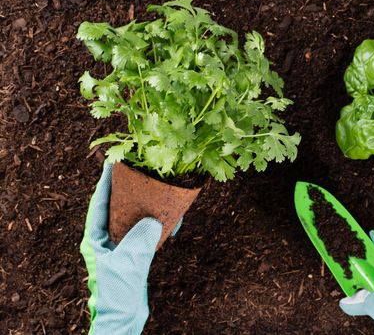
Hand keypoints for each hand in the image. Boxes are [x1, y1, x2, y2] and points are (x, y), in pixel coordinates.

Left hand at [80, 162, 179, 334]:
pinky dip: (156, 226)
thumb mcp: (127, 264)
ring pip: (132, 220)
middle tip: (138, 172)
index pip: (98, 205)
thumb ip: (139, 241)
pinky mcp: (133, 256)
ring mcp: (120, 248)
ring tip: (156, 191)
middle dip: (126, 190)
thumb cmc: (117, 294)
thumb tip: (154, 220)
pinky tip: (169, 221)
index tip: (113, 164)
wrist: (122, 319)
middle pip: (115, 208)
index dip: (106, 184)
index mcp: (95, 240)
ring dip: (144, 207)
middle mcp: (105, 241)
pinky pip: (145, 234)